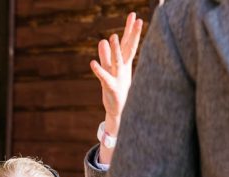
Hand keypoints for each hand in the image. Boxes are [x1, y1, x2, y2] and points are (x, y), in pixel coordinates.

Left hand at [91, 12, 142, 129]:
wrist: (118, 109)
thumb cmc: (115, 87)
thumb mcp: (110, 69)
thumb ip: (105, 55)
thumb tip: (102, 40)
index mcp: (125, 63)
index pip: (129, 43)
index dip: (131, 30)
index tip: (134, 15)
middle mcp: (123, 68)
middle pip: (129, 48)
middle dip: (132, 34)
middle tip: (136, 19)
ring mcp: (118, 77)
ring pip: (117, 61)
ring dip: (115, 49)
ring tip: (111, 37)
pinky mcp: (110, 87)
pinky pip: (104, 77)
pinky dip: (98, 70)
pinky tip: (92, 63)